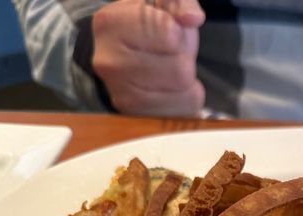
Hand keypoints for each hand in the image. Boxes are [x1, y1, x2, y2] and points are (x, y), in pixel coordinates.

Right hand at [92, 0, 205, 116]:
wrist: (121, 55)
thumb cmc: (146, 28)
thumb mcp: (160, 4)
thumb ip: (180, 2)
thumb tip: (192, 18)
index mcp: (111, 24)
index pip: (169, 33)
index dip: (178, 31)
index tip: (167, 30)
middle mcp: (110, 62)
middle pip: (180, 67)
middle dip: (184, 57)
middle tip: (169, 53)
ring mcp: (122, 94)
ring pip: (184, 90)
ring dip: (187, 78)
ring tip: (168, 68)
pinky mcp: (139, 117)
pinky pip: (184, 109)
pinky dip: (185, 97)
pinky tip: (170, 87)